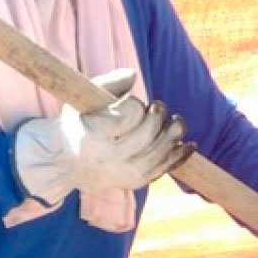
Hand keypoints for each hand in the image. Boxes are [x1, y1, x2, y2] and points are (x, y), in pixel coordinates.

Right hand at [13, 91, 190, 206]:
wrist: (68, 163)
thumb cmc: (79, 123)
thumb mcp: (84, 100)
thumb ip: (108, 83)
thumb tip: (133, 75)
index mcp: (92, 136)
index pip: (127, 116)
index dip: (136, 104)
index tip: (133, 101)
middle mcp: (108, 159)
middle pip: (146, 135)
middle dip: (158, 116)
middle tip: (157, 106)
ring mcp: (124, 174)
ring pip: (159, 153)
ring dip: (173, 133)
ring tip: (177, 121)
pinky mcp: (136, 182)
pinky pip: (163, 168)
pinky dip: (180, 155)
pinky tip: (189, 144)